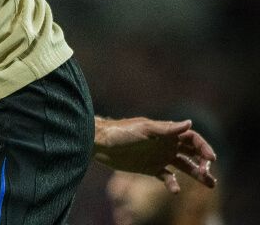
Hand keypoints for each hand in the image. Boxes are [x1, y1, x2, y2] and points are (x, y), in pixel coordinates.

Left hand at [94, 116, 216, 192]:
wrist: (100, 143)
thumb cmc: (121, 132)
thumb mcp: (145, 130)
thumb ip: (168, 129)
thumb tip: (190, 122)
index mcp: (167, 132)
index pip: (192, 139)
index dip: (203, 147)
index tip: (211, 159)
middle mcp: (167, 144)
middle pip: (192, 153)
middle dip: (204, 163)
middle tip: (210, 175)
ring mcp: (160, 157)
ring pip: (184, 166)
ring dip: (197, 174)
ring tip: (211, 184)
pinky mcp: (151, 168)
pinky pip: (167, 177)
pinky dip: (173, 183)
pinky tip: (175, 189)